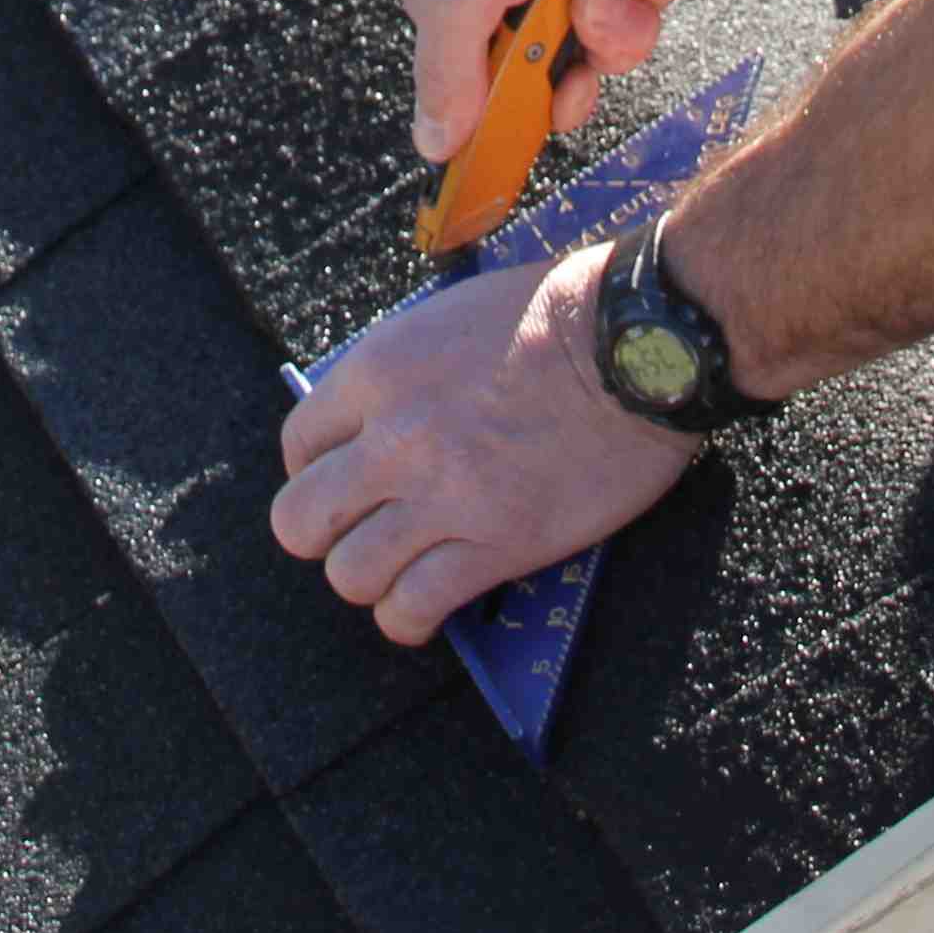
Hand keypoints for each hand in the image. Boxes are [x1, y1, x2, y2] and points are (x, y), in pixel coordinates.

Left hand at [270, 245, 698, 642]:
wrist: (637, 344)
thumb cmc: (556, 314)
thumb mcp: (447, 318)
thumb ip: (398, 371)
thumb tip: (370, 420)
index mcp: (378, 371)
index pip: (297, 445)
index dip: (316, 471)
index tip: (347, 481)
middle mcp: (394, 438)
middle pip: (300, 520)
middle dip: (323, 532)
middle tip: (363, 530)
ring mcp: (442, 496)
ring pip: (349, 574)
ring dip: (370, 578)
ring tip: (402, 570)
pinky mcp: (496, 544)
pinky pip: (414, 606)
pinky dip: (410, 618)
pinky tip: (427, 609)